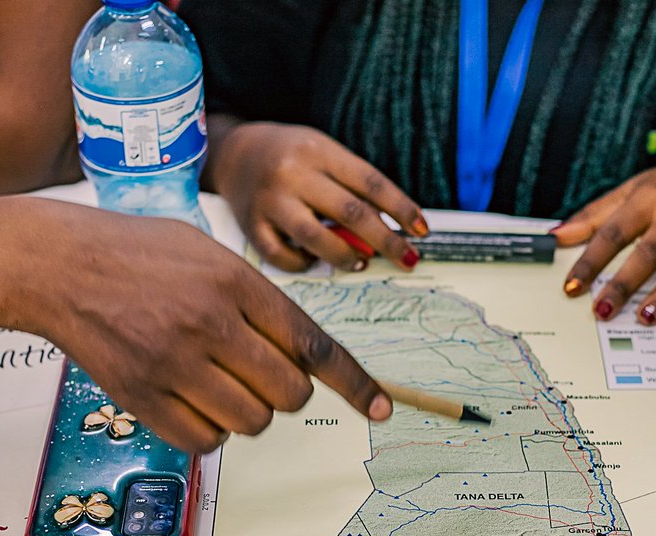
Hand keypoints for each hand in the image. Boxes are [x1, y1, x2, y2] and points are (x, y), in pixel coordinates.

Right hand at [2, 200, 392, 451]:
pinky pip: (206, 442)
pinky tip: (189, 400)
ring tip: (216, 382)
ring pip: (252, 422)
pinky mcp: (141, 397)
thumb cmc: (136, 254)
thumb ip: (257, 298)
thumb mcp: (207, 252)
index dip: (355, 382)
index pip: (313, 345)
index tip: (381, 408)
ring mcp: (174, 363)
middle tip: (258, 375)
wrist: (55, 264)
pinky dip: (208, 431)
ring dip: (247, 412)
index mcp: (236, 282)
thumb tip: (301, 353)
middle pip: (289, 394)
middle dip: (285, 394)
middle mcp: (211, 323)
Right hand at [209, 120, 426, 271]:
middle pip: (351, 213)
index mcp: (318, 150)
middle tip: (408, 259)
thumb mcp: (324, 156)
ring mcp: (269, 201)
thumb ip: (352, 189)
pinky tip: (315, 261)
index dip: (401, 209)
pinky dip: (304, 264)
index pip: (371, 182)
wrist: (233, 153)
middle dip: (386, 241)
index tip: (422, 231)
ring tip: (361, 262)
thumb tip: (388, 233)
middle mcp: (293, 173)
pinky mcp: (250, 226)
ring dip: (347, 257)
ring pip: (317, 238)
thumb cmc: (292, 157)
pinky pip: (283, 257)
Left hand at [553, 159, 655, 323]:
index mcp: (648, 199)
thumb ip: (594, 216)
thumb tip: (555, 237)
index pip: (613, 233)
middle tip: (603, 310)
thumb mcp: (632, 190)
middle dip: (624, 283)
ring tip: (646, 317)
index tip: (571, 287)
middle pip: (649, 251)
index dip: (590, 261)